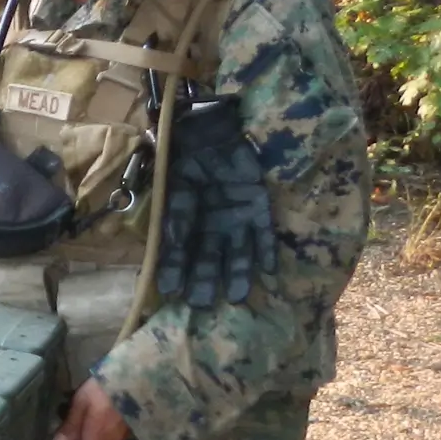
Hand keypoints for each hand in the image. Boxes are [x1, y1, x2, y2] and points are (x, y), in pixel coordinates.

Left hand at [52, 377, 131, 439]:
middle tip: (73, 430)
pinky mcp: (130, 427)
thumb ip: (70, 427)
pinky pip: (113, 438)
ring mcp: (122, 437)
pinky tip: (99, 416)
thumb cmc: (101, 391)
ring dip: (93, 439)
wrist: (133, 378)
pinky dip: (104, 433)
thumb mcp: (80, 405)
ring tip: (85, 420)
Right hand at [155, 94, 277, 308]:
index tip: (172, 291)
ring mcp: (238, 222)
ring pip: (239, 253)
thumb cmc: (189, 160)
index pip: (181, 255)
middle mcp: (214, 229)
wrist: (213, 134)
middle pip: (211, 260)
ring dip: (239, 275)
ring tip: (239, 298)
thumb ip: (177, 214)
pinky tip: (268, 270)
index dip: (176, 272)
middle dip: (208, 281)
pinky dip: (266, 251)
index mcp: (190, 226)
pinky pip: (265, 235)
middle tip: (203, 304)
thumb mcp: (176, 185)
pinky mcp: (260, 210)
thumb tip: (173, 242)